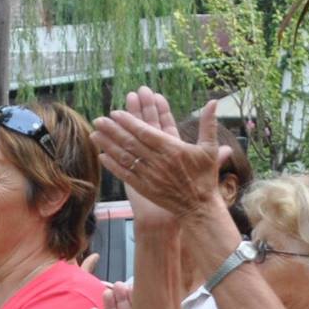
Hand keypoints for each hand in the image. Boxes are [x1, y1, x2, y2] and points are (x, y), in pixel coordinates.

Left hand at [92, 90, 230, 227]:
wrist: (198, 207)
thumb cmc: (205, 177)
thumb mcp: (209, 149)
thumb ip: (208, 124)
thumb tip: (213, 101)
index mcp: (172, 149)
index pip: (145, 132)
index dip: (129, 122)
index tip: (116, 113)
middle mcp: (158, 161)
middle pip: (131, 142)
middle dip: (113, 130)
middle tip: (98, 119)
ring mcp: (149, 175)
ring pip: (125, 157)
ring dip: (108, 145)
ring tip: (95, 134)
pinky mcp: (144, 188)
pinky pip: (125, 174)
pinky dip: (113, 165)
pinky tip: (102, 156)